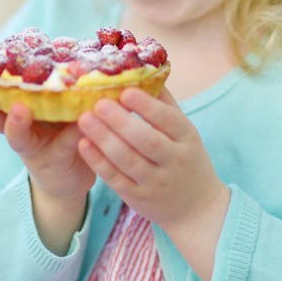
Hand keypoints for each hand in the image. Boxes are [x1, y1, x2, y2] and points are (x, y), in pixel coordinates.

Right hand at [0, 48, 94, 203]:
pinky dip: (71, 134)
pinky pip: (61, 145)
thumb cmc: (60, 124)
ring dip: (15, 124)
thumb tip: (66, 42)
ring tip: (19, 109)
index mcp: (9, 105)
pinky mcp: (55, 160)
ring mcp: (31, 146)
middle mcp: (14, 126)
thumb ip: (54, 75)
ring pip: (16, 138)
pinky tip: (80, 121)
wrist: (74, 171)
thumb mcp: (54, 97)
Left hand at [76, 87, 228, 232]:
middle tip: (97, 103)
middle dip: (120, 122)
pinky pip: (116, 179)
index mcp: (188, 138)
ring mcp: (156, 182)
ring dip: (104, 139)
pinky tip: (83, 144)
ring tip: (84, 119)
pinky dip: (98, 162)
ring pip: (128, 160)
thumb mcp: (186, 132)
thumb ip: (166, 105)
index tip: (126, 90)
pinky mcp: (138, 198)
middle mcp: (174, 161)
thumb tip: (145, 71)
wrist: (197, 209)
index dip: (147, 106)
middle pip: (147, 140)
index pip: (168, 120)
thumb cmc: (187, 160)